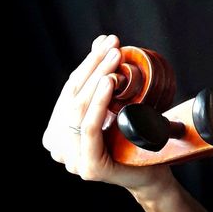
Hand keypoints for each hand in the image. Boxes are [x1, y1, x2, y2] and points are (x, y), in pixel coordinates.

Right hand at [42, 34, 174, 193]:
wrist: (154, 171)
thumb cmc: (134, 136)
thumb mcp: (116, 103)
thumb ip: (102, 77)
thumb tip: (100, 41)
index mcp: (58, 132)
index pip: (70, 89)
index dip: (88, 63)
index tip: (107, 41)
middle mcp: (58, 147)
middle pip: (73, 97)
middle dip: (94, 66)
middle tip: (114, 45)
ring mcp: (71, 160)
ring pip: (79, 110)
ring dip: (97, 79)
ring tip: (114, 58)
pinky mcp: (88, 167)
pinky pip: (90, 128)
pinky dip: (99, 102)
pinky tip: (110, 82)